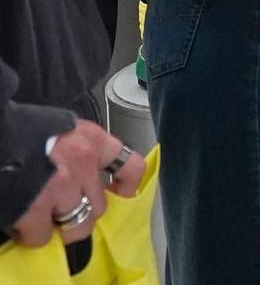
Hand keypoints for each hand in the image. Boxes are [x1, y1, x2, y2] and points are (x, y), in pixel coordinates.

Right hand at [8, 121, 142, 246]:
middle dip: (81, 213)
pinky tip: (21, 222)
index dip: (125, 187)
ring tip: (42, 220)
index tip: (115, 195)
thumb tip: (79, 180)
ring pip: (77, 226)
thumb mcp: (59, 132)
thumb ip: (75, 153)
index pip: (131, 167)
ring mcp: (62, 186)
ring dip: (59, 228)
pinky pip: (42, 236)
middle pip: (100, 206)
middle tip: (60, 211)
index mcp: (92, 140)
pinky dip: (31, 235)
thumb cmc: (21, 130)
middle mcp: (84, 163)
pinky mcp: (36, 207)